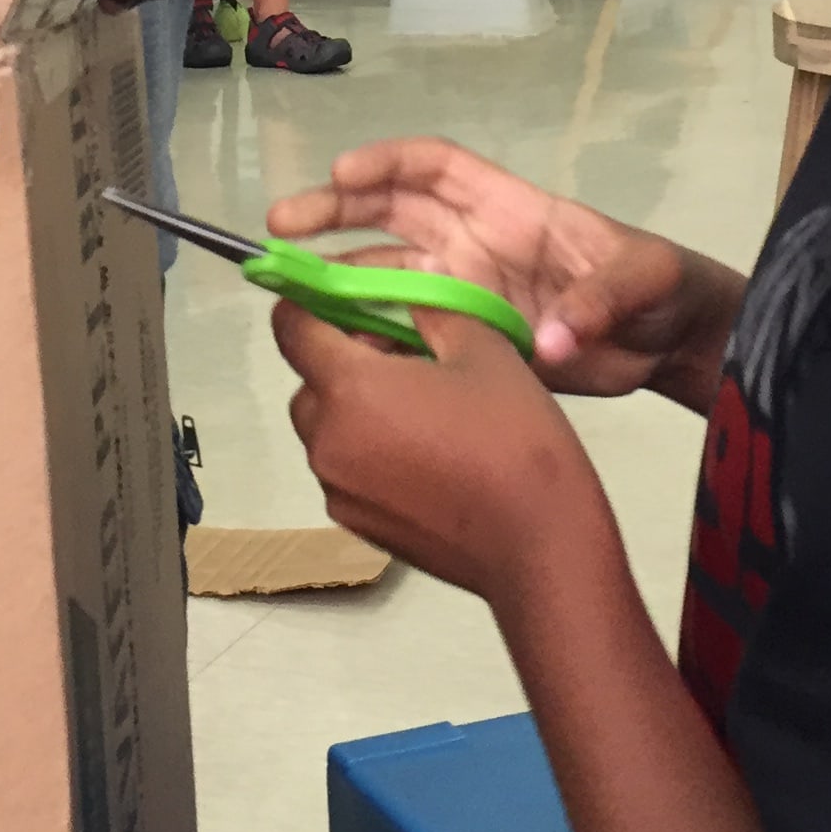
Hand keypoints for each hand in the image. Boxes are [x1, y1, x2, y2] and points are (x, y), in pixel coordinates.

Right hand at [268, 140, 745, 407]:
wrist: (667, 343)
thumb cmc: (659, 287)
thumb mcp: (642, 280)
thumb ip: (596, 302)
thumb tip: (548, 340)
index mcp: (508, 208)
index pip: (436, 167)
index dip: (388, 163)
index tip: (343, 173)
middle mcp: (473, 243)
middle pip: (390, 212)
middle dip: (334, 211)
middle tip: (283, 227)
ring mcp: (464, 292)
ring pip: (384, 274)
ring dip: (337, 277)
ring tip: (287, 294)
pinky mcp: (466, 341)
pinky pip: (405, 334)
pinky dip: (369, 340)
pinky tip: (335, 352)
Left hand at [273, 297, 616, 604]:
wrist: (539, 546)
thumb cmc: (512, 438)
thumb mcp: (481, 347)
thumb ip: (430, 306)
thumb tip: (406, 285)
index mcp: (348, 387)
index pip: (291, 326)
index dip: (312, 302)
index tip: (351, 301)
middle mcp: (325, 439)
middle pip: (309, 379)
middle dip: (346, 358)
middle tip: (410, 356)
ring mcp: (336, 489)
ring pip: (326, 426)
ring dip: (357, 407)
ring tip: (424, 408)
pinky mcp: (355, 524)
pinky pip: (345, 468)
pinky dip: (368, 451)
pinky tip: (427, 455)